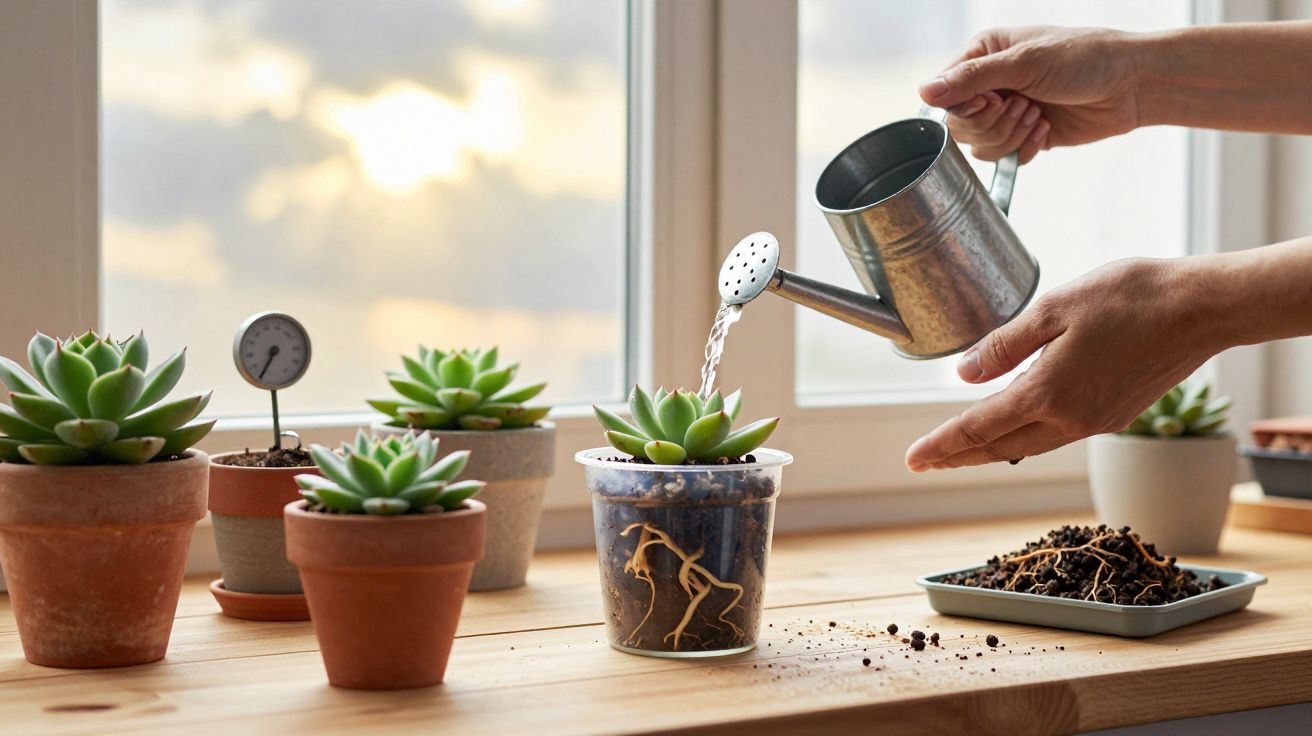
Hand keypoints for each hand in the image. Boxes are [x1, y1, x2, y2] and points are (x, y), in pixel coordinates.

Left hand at [904, 258, 1225, 470]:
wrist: (1204, 309)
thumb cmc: (1131, 297)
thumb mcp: (1053, 308)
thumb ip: (1004, 345)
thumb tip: (964, 373)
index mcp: (1048, 393)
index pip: (978, 428)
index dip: (941, 445)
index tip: (912, 459)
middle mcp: (1071, 419)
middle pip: (1000, 447)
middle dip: (958, 455)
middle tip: (925, 462)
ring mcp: (1097, 422)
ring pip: (1029, 446)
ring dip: (991, 449)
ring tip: (960, 450)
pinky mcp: (1117, 415)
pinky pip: (1057, 435)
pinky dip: (1026, 436)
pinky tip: (1016, 425)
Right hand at [919, 27, 1142, 163]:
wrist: (1131, 84)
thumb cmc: (1084, 58)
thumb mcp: (1025, 62)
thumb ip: (972, 78)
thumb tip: (925, 91)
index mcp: (982, 55)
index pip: (945, 93)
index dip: (965, 108)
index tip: (994, 101)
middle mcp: (989, 83)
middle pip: (959, 126)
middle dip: (993, 124)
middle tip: (1024, 106)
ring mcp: (1006, 110)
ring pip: (979, 145)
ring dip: (1010, 136)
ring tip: (1038, 115)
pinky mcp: (1023, 135)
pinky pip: (1003, 157)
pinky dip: (1024, 149)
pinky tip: (1046, 130)